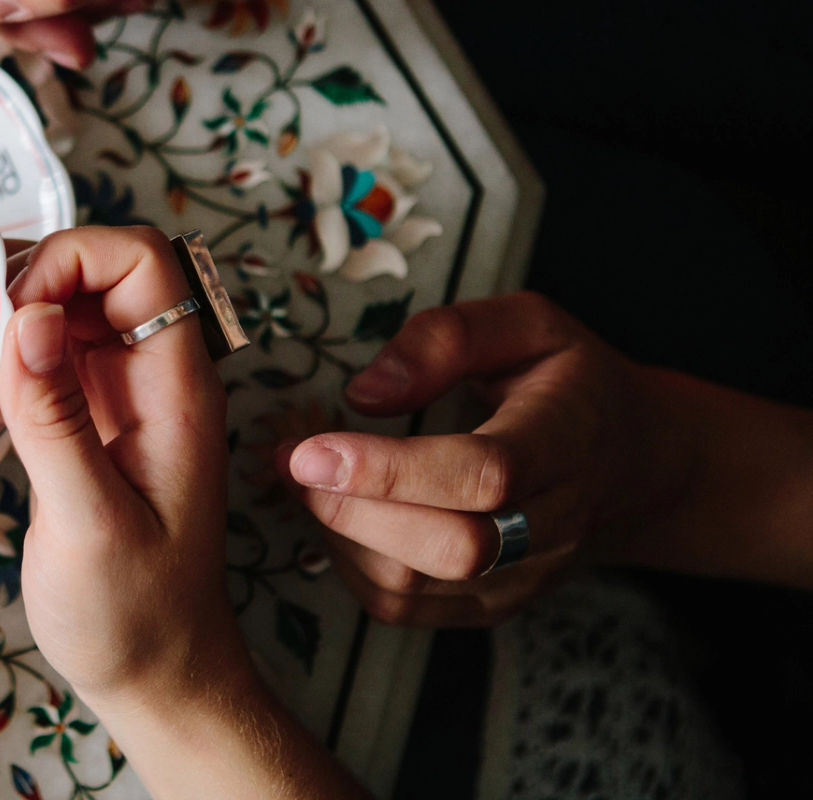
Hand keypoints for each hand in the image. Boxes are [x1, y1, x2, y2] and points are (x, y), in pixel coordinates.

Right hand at [0, 227, 364, 798]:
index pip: (142, 261)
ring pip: (76, 306)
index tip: (14, 317)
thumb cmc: (134, 614)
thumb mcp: (87, 523)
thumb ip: (55, 420)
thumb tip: (25, 317)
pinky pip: (55, 353)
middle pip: (106, 270)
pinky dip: (15, 354)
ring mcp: (125, 395)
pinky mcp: (94, 419)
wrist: (157, 672)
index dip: (73, 262)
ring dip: (20, 315)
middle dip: (38, 279)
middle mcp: (155, 376)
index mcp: (176, 388)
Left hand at [278, 292, 690, 625]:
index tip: (311, 451)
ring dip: (341, 537)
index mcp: (567, 439)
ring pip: (418, 587)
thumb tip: (364, 394)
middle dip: (352, 511)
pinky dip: (352, 566)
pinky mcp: (494, 605)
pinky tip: (339, 515)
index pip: (484, 473)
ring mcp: (526, 575)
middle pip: (451, 547)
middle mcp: (554, 521)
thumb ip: (447, 339)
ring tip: (308, 480)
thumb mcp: (528, 323)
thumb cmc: (569, 381)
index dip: (390, 470)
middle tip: (293, 461)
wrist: (638, 465)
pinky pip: (407, 608)